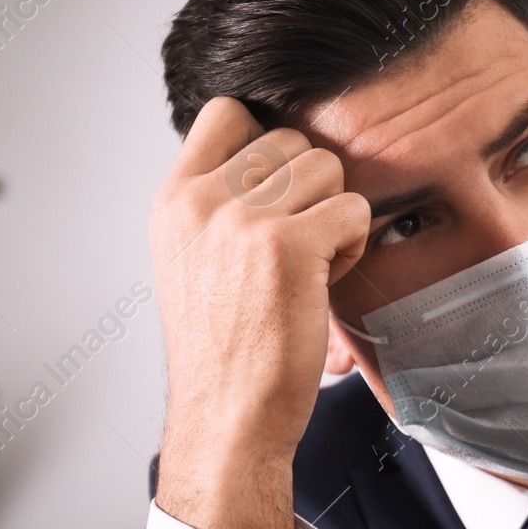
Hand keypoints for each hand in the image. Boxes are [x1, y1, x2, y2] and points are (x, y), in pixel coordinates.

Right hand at [150, 97, 369, 528]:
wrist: (228, 417)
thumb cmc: (224, 348)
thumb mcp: (192, 259)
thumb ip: (219, 202)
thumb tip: (272, 152)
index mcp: (174, 200)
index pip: (227, 111)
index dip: (267, 141)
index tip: (277, 193)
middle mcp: (201, 201)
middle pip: (290, 139)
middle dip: (309, 188)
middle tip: (298, 245)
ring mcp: (242, 219)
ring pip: (327, 168)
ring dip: (334, 215)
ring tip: (311, 267)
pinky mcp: (287, 245)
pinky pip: (353, 208)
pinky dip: (353, 245)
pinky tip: (325, 282)